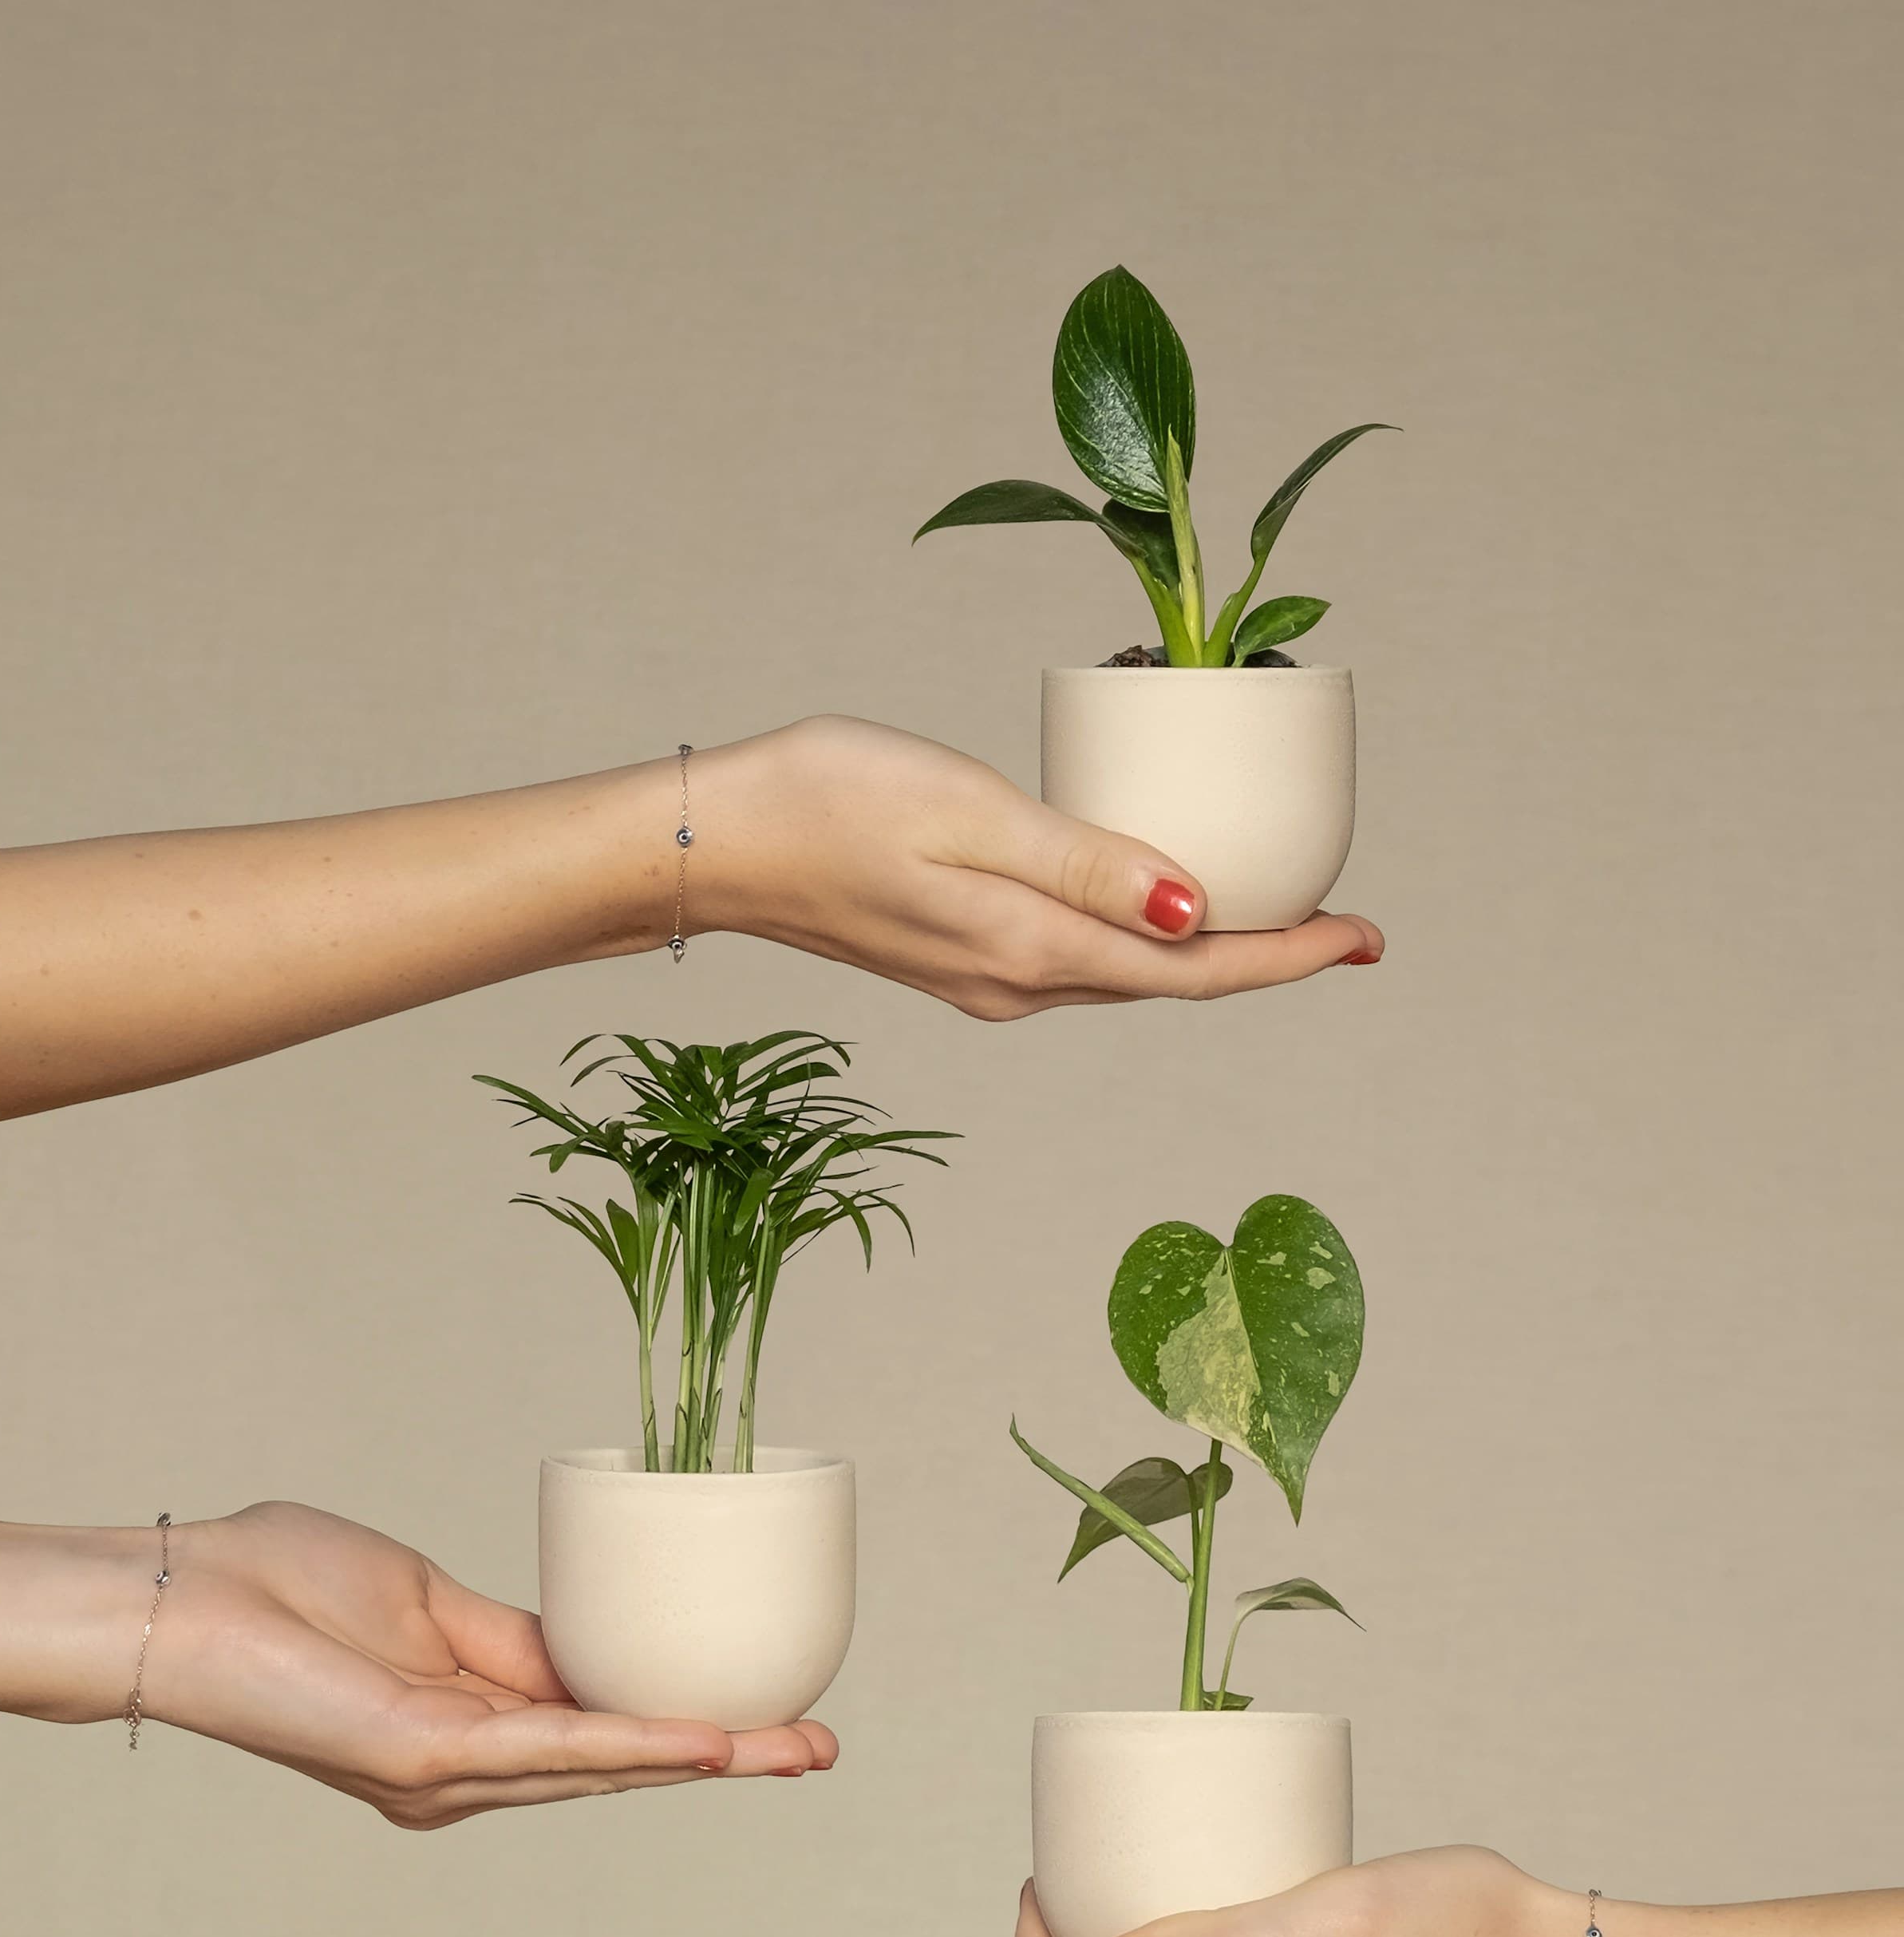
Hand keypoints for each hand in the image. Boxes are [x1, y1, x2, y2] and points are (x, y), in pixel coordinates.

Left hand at [0, 1504, 835, 1826]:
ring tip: (796, 1747)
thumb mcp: (426, 1602)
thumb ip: (508, 1636)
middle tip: (820, 1747)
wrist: (188, 1600)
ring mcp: (449, 1772)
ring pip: (605, 1762)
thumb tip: (587, 1644)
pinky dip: (635, 1743)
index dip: (688, 1721)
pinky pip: (553, 1748)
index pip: (598, 1729)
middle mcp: (465, 1770)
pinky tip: (707, 1741)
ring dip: (710, 1754)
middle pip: (621, 1761)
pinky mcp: (427, 1758)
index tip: (769, 1712)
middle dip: (728, 1753)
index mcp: (467, 1728)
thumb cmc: (281, 1589)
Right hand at [695, 715, 1383, 1019]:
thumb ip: (1090, 867)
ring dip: (1205, 952)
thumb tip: (1201, 915)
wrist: (717, 844)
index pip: (1195, 972)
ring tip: (1274, 909)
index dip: (1290, 956)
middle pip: (1172, 984)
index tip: (1367, 937)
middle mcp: (1019, 984)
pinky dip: (1140, 937)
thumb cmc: (831, 803)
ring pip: (1127, 974)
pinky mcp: (959, 959)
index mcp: (1032, 952)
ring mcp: (987, 980)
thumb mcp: (974, 816)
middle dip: (1266, 956)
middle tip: (1347, 923)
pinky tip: (1156, 904)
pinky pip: (1080, 958)